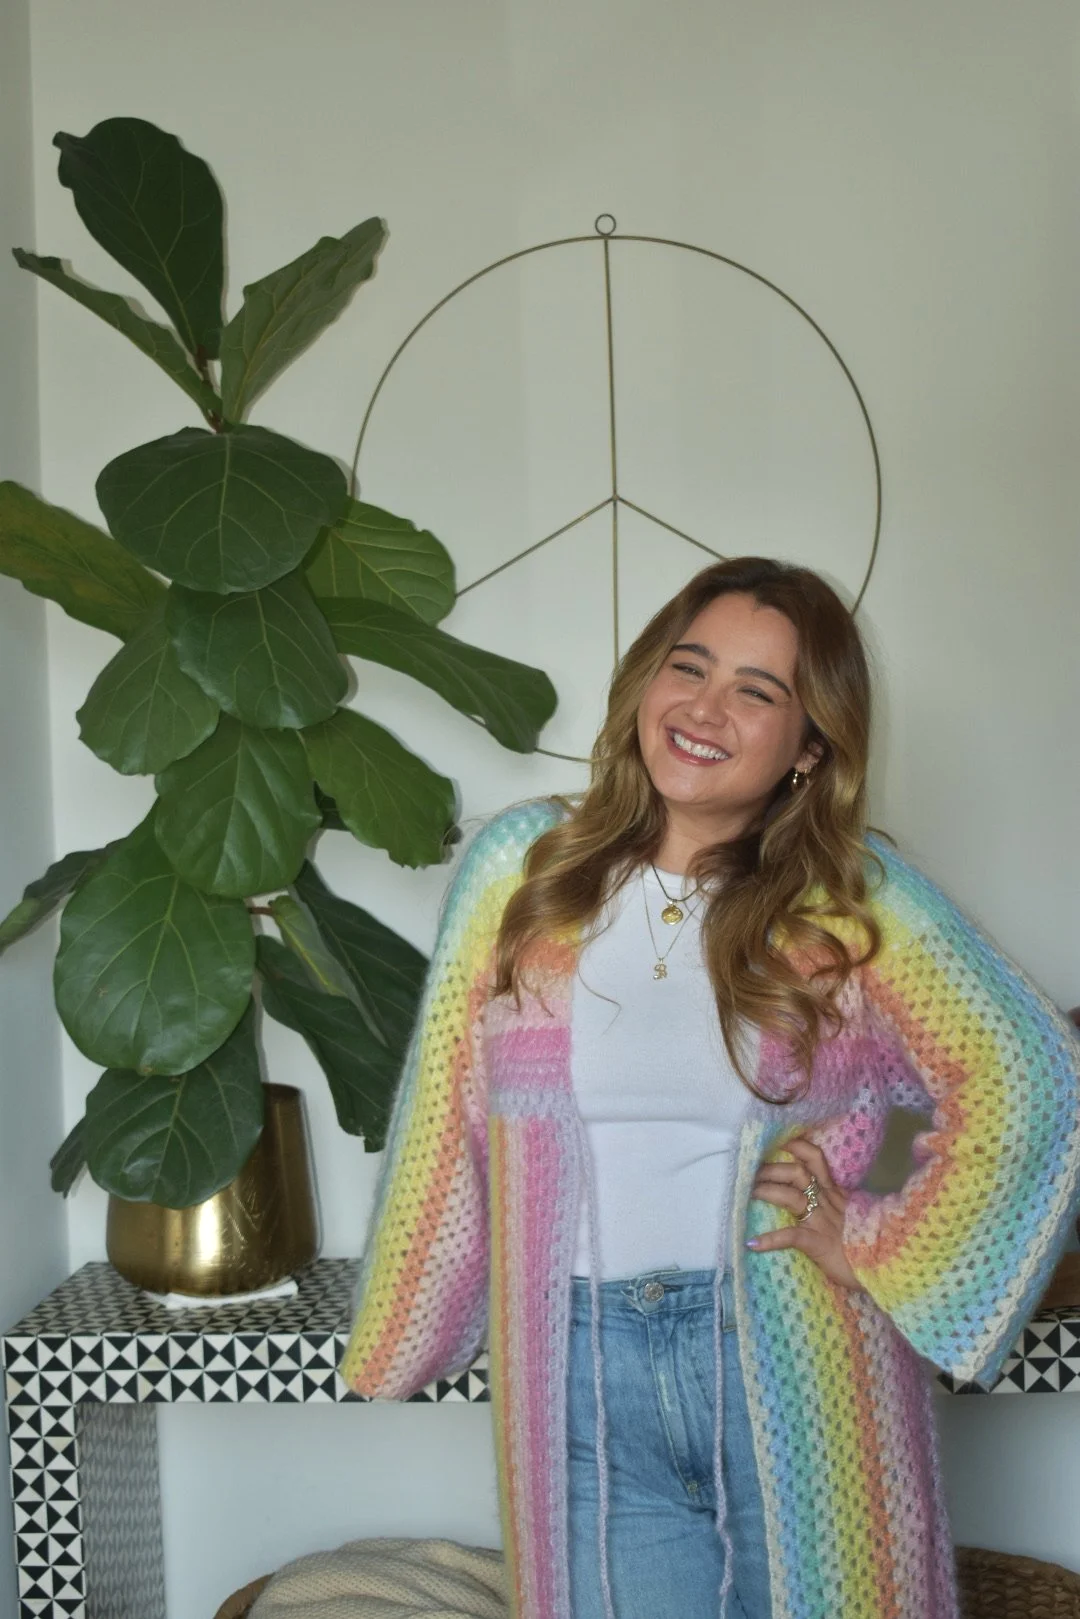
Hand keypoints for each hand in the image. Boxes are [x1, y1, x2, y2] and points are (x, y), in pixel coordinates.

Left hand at [747, 1136, 861, 1290]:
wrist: (886, 1268)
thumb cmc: (866, 1245)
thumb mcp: (852, 1216)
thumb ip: (835, 1205)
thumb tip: (812, 1196)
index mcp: (835, 1194)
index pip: (815, 1160)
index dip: (795, 1147)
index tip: (776, 1142)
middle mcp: (827, 1202)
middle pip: (797, 1173)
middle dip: (771, 1169)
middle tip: (750, 1173)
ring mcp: (823, 1222)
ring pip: (791, 1197)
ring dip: (766, 1192)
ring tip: (746, 1194)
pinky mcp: (819, 1244)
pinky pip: (792, 1237)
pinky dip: (770, 1239)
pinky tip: (752, 1244)